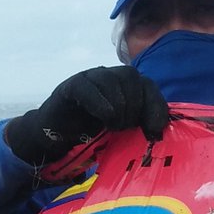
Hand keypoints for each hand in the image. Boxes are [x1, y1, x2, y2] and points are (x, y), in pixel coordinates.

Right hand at [4, 67, 169, 165]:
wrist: (55, 137)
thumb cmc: (90, 134)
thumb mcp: (120, 130)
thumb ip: (138, 125)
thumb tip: (158, 131)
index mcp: (124, 86)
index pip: (148, 85)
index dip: (155, 106)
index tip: (155, 130)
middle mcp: (109, 76)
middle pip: (133, 78)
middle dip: (134, 107)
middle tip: (124, 129)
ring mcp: (90, 78)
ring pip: (113, 80)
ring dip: (119, 107)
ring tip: (113, 127)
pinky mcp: (72, 86)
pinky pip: (90, 86)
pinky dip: (101, 103)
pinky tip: (105, 119)